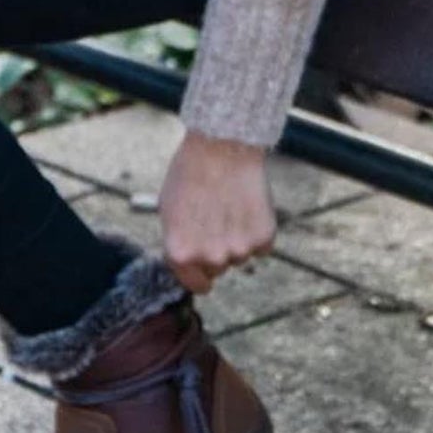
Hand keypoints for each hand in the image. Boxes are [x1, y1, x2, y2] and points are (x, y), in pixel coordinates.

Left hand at [158, 128, 277, 294]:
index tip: (205, 270)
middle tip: (215, 219)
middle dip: (217, 250)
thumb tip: (187, 257)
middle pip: (218, 268)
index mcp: (181, 254)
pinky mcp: (263, 238)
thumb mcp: (169, 209)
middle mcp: (209, 258)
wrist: (221, 146)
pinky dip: (257, 230)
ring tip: (229, 205)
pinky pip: (262, 245)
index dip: (199, 275)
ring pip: (241, 255)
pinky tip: (247, 205)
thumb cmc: (190, 172)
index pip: (195, 285)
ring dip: (237, 238)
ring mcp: (238, 250)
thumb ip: (178, 240)